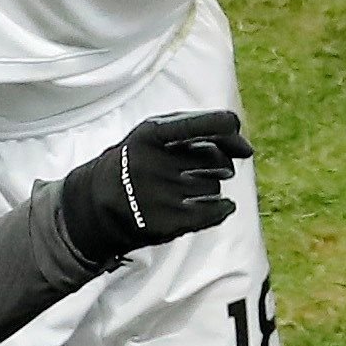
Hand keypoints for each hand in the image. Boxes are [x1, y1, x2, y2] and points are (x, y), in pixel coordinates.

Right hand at [55, 109, 242, 264]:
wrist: (97, 204)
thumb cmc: (137, 162)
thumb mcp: (154, 135)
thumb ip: (199, 130)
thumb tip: (248, 150)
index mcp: (152, 133)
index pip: (211, 124)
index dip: (231, 131)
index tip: (237, 140)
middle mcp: (155, 162)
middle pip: (218, 158)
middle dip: (219, 163)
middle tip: (203, 168)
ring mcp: (160, 194)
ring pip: (214, 186)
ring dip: (211, 187)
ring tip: (188, 188)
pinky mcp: (166, 221)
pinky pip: (214, 211)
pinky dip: (222, 208)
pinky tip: (218, 207)